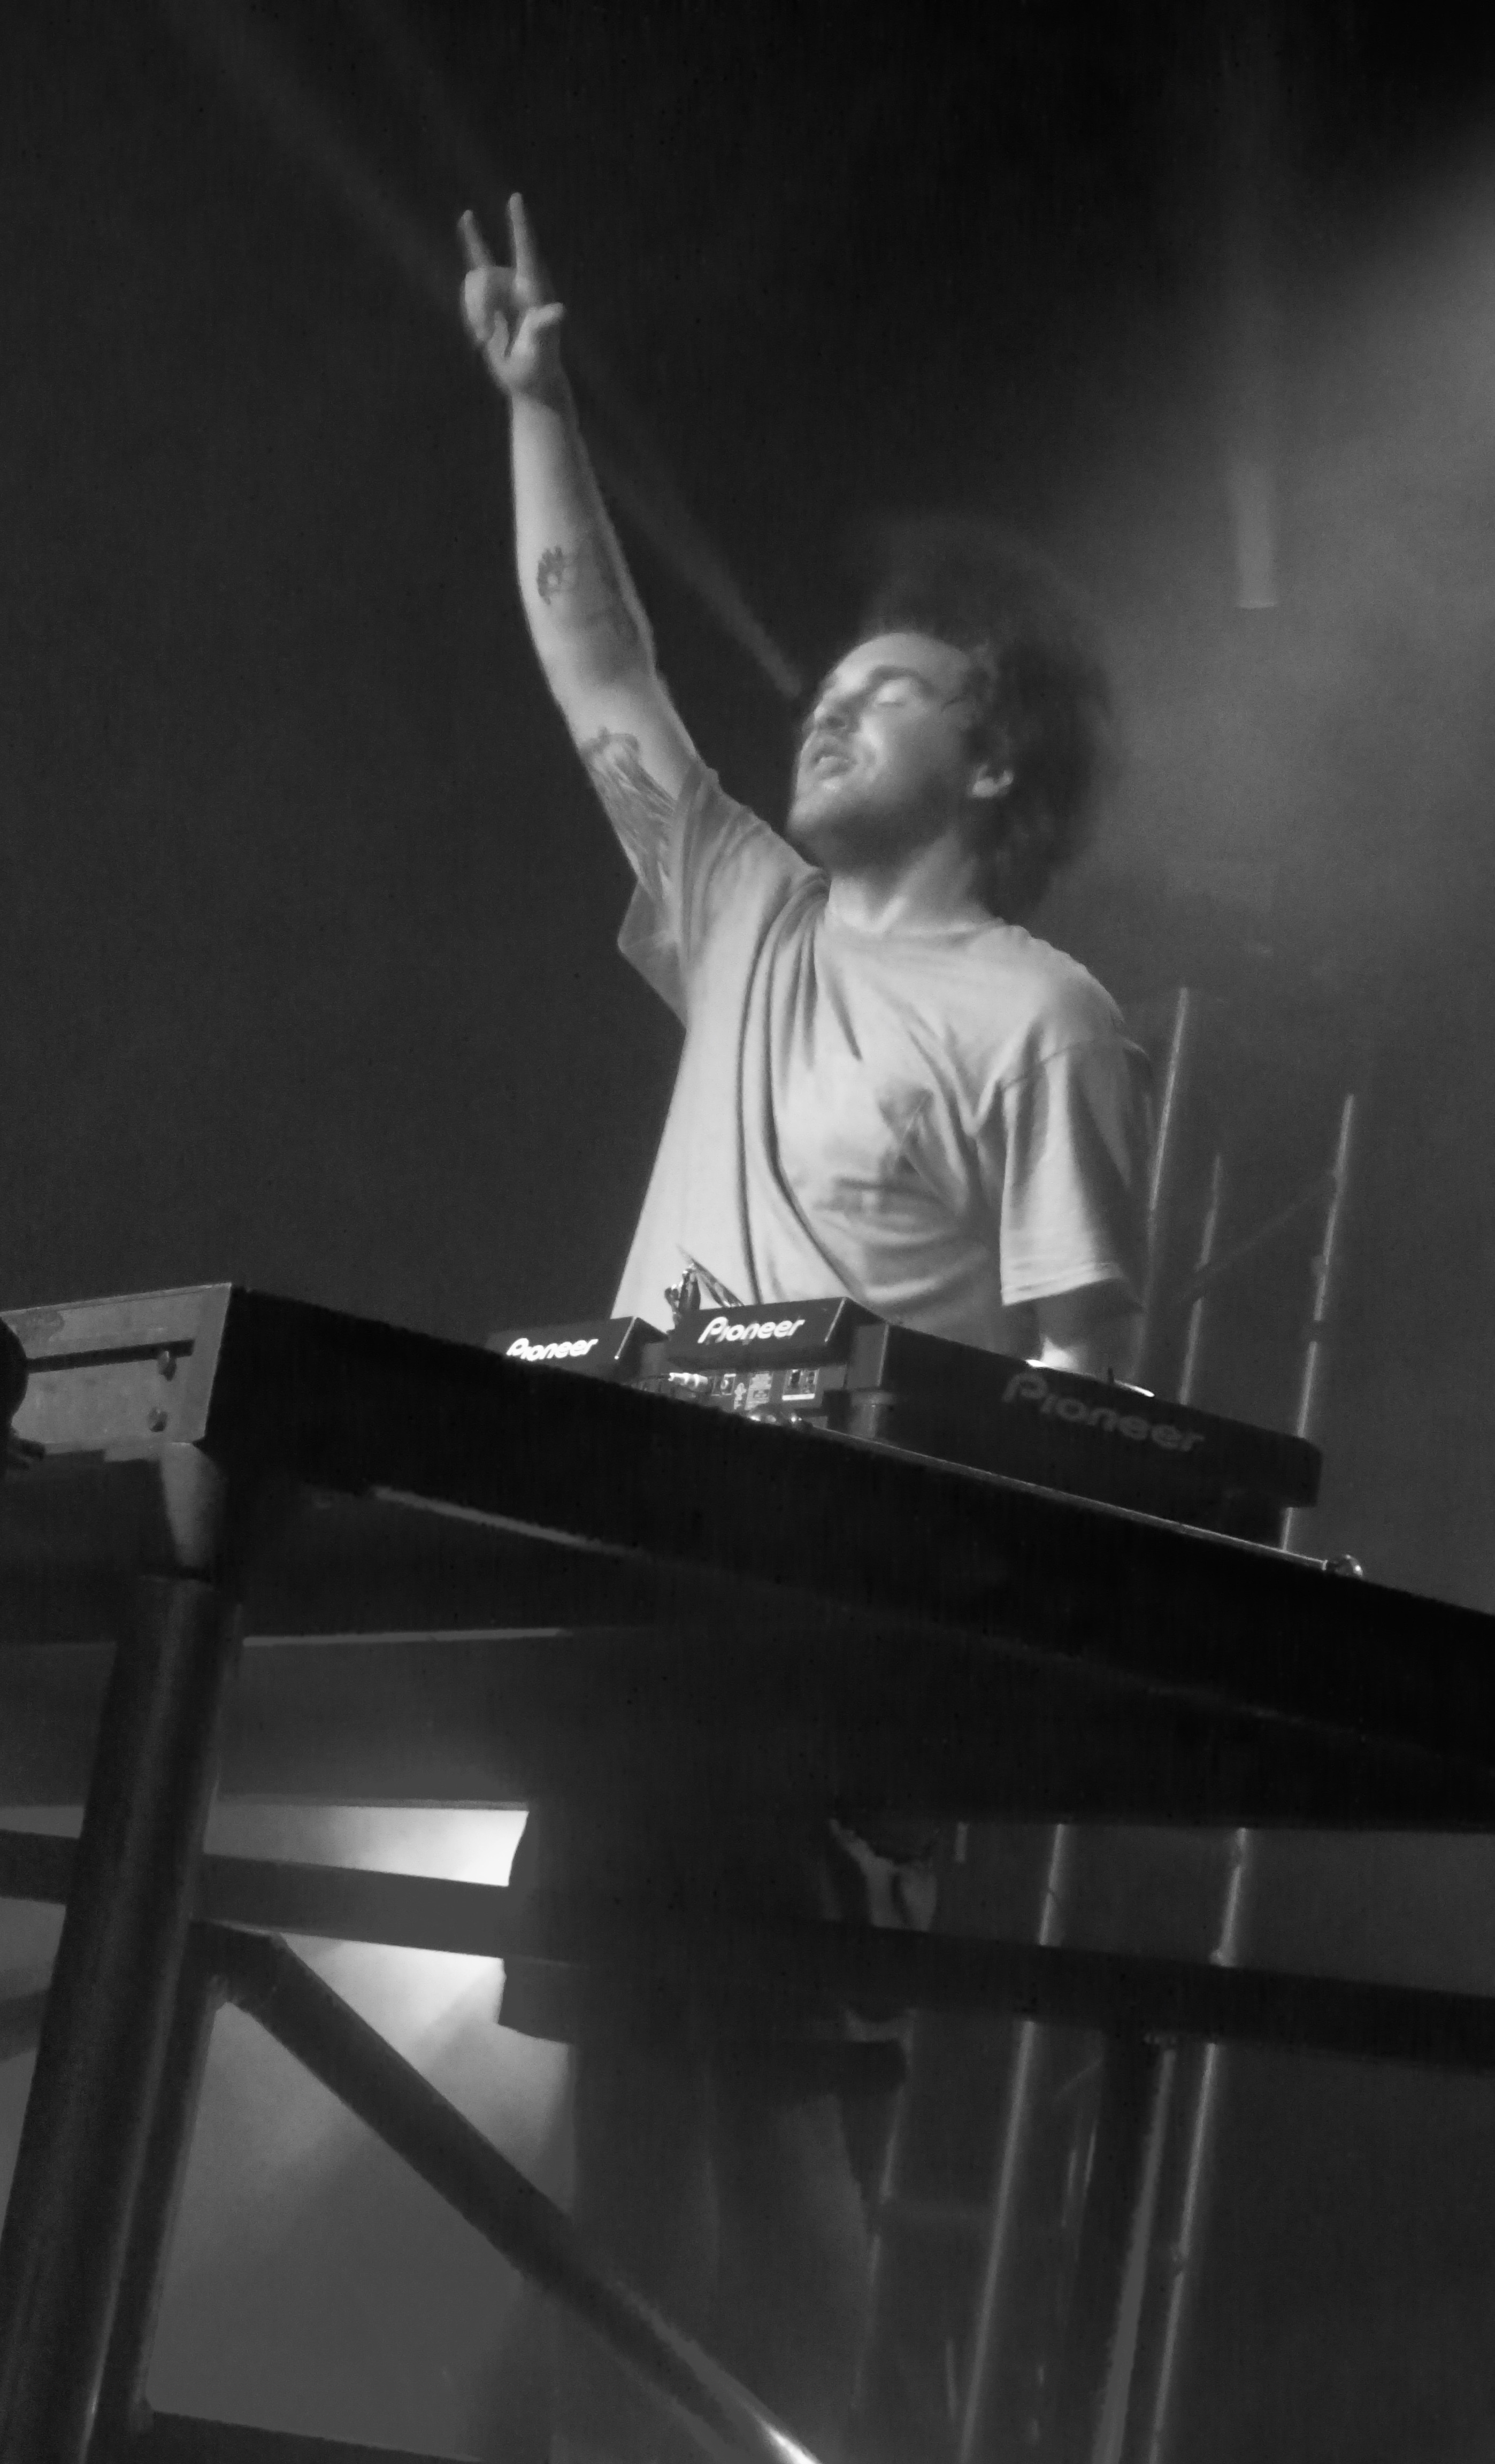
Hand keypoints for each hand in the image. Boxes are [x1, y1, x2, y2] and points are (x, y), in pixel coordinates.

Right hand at [460, 195, 565, 399]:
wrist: (529, 379)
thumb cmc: (539, 366)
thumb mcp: (541, 350)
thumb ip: (546, 328)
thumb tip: (559, 311)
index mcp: (533, 287)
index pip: (525, 248)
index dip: (519, 223)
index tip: (516, 197)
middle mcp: (516, 281)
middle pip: (484, 276)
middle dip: (478, 307)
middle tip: (483, 339)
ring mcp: (500, 289)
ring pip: (472, 283)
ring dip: (473, 314)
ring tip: (484, 341)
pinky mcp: (486, 300)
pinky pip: (467, 294)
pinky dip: (470, 317)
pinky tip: (481, 339)